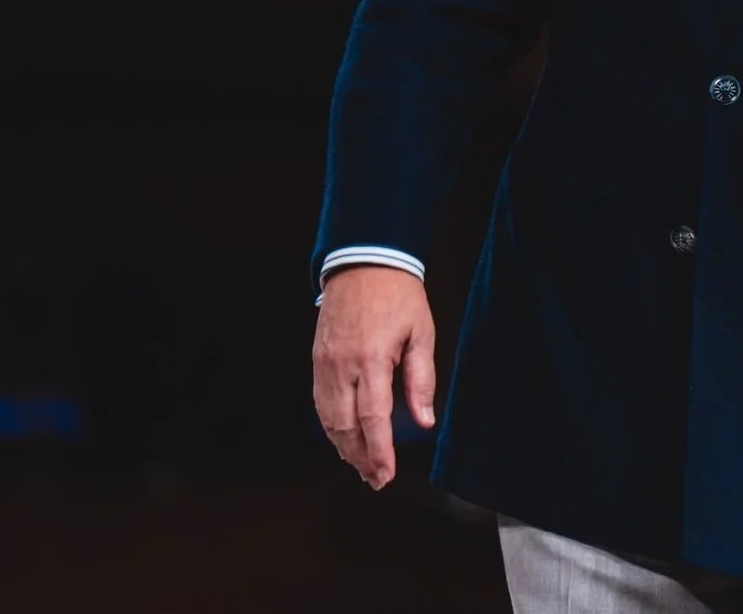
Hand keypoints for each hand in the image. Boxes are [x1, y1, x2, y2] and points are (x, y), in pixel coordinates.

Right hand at [311, 265, 436, 488]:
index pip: (373, 419)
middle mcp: (342, 366)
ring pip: (328, 420)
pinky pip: (320, 403)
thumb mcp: (421, 332)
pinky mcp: (317, 360)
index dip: (379, 452)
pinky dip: (331, 427)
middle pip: (346, 427)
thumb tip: (425, 420)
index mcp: (371, 359)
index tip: (386, 475)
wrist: (363, 261)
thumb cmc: (397, 295)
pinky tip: (343, 438)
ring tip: (361, 466)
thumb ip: (421, 379)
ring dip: (344, 448)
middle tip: (376, 479)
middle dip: (360, 458)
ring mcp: (325, 364)